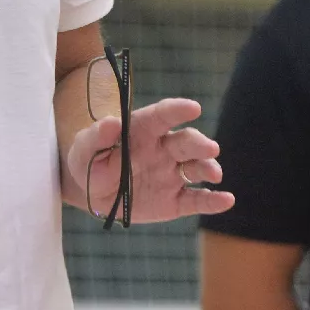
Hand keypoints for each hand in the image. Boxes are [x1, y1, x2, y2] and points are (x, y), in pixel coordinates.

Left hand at [66, 97, 233, 223]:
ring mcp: (172, 175)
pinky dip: (214, 201)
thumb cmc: (88, 163)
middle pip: (186, 141)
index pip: (162, 116)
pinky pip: (197, 200)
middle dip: (199, 143)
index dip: (177, 110)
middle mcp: (163, 149)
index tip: (193, 108)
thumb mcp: (83, 150)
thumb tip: (111, 122)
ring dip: (208, 168)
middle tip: (209, 148)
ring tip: (213, 173)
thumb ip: (95, 137)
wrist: (91, 194)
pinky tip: (226, 200)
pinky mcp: (175, 201)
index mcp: (142, 131)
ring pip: (196, 168)